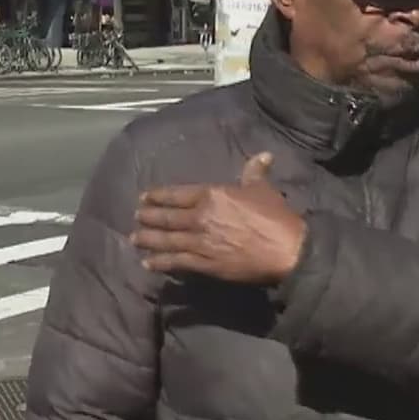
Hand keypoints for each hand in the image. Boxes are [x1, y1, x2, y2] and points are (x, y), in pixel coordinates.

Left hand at [130, 153, 306, 284]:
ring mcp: (200, 242)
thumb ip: (255, 172)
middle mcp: (200, 218)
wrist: (284, 250)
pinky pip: (177, 262)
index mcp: (211, 196)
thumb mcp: (263, 189)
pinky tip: (149, 263)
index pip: (177, 194)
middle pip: (167, 217)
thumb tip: (263, 155)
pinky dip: (161, 263)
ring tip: (134, 239)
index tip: (144, 197)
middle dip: (149, 217)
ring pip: (167, 240)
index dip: (159, 196)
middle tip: (135, 217)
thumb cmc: (274, 216)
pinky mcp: (205, 264)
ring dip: (149, 239)